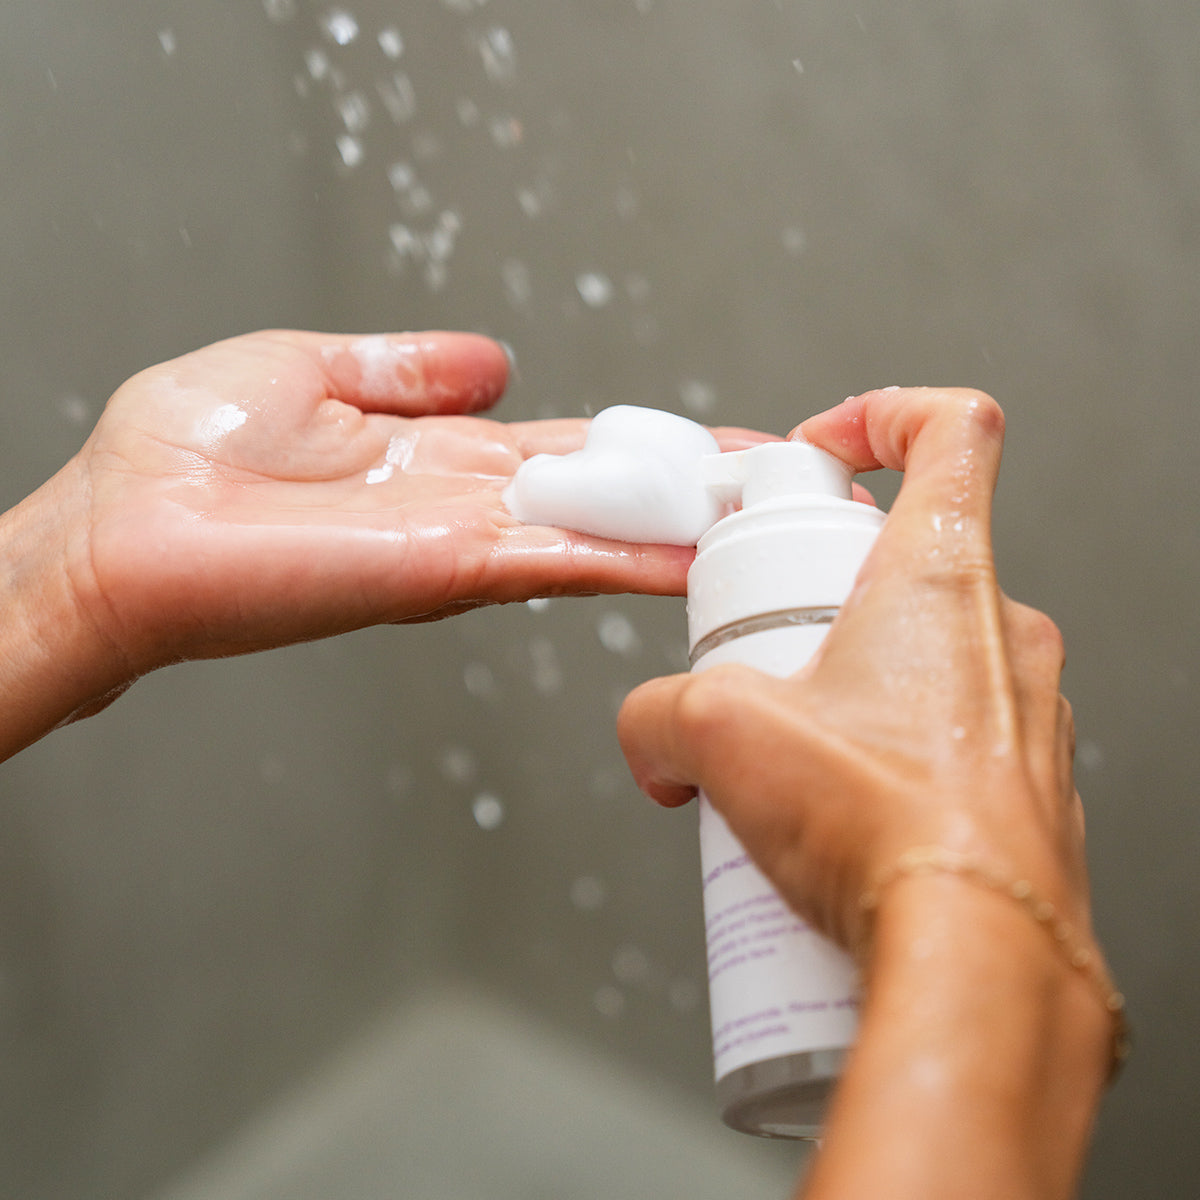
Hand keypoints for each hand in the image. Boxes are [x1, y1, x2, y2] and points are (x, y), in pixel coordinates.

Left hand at [0, 328, 753, 757]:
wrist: (125, 527)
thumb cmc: (187, 450)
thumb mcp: (314, 368)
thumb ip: (411, 366)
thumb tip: (494, 360)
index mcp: (443, 454)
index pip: (577, 450)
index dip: (654, 449)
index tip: (729, 449)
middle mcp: (470, 506)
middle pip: (609, 497)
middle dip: (699, 495)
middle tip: (791, 493)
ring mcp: (465, 543)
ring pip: (603, 535)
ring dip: (688, 531)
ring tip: (777, 525)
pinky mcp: (444, 569)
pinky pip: (557, 560)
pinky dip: (628, 559)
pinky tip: (695, 555)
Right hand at [618, 387, 1090, 954]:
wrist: (979, 959)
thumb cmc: (890, 829)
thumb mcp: (720, 734)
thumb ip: (655, 715)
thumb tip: (652, 739)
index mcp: (940, 578)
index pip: (953, 427)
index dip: (883, 413)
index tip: (825, 447)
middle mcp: (1003, 632)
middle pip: (907, 557)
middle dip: (820, 595)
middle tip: (763, 653)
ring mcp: (1027, 711)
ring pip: (926, 655)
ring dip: (850, 682)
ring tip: (790, 751)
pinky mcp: (1023, 785)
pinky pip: (945, 738)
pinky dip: (883, 754)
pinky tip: (831, 815)